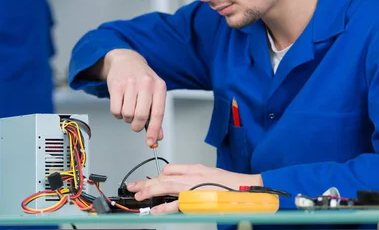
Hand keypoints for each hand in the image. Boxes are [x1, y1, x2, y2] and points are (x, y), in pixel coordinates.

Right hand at [105, 49, 165, 145]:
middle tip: (136, 124)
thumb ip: (156, 115)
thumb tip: (157, 136)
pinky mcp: (115, 85)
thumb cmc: (142, 79)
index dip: (154, 130)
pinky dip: (117, 114)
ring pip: (127, 114)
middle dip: (137, 125)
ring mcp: (130, 83)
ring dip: (127, 118)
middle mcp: (146, 83)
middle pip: (141, 116)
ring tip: (129, 109)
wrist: (126, 60)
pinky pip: (115, 110)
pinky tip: (121, 105)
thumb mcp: (154, 93)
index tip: (151, 142)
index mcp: (159, 86)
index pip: (158, 113)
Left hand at [127, 164, 262, 213]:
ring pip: (166, 186)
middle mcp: (191, 175)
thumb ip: (195, 177)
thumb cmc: (231, 184)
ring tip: (138, 195)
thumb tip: (182, 184)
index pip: (171, 169)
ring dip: (150, 191)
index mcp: (195, 168)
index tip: (150, 182)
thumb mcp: (210, 174)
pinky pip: (177, 204)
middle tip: (133, 187)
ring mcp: (193, 186)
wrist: (245, 188)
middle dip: (146, 182)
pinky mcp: (196, 198)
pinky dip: (164, 207)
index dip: (158, 176)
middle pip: (163, 177)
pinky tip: (155, 210)